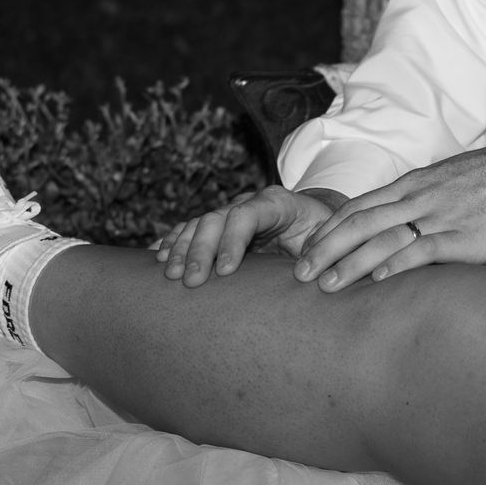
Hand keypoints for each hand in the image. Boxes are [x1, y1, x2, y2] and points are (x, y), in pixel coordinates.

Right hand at [152, 186, 343, 285]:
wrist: (317, 223)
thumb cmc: (324, 238)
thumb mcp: (330, 242)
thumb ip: (321, 252)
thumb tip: (309, 273)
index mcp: (278, 203)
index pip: (248, 215)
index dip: (233, 241)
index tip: (225, 271)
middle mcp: (248, 204)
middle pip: (216, 219)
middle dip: (201, 250)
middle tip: (191, 281)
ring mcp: (230, 213)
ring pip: (198, 225)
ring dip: (181, 249)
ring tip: (169, 274)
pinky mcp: (219, 227)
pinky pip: (189, 231)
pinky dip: (172, 244)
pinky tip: (155, 259)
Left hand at [292, 126, 485, 290]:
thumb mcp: (456, 184)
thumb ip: (428, 204)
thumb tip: (409, 230)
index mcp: (416, 183)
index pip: (359, 205)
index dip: (328, 228)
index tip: (305, 249)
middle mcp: (421, 196)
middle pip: (360, 221)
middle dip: (324, 248)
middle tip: (298, 274)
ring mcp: (443, 214)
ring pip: (383, 236)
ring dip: (349, 262)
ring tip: (325, 285)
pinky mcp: (468, 235)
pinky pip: (424, 249)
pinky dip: (397, 264)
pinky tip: (378, 281)